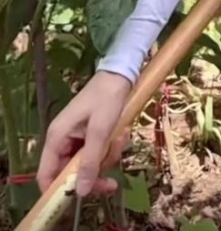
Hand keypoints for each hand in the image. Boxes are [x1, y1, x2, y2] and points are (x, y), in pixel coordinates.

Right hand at [37, 70, 131, 196]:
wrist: (120, 75)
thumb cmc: (106, 98)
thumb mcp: (100, 131)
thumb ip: (90, 161)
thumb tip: (81, 192)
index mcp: (57, 137)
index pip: (46, 174)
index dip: (58, 191)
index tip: (79, 197)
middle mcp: (63, 140)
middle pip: (71, 173)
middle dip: (93, 174)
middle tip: (111, 182)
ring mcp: (77, 138)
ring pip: (88, 164)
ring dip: (106, 157)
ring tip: (120, 139)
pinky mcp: (90, 136)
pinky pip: (97, 153)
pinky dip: (110, 148)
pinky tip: (121, 135)